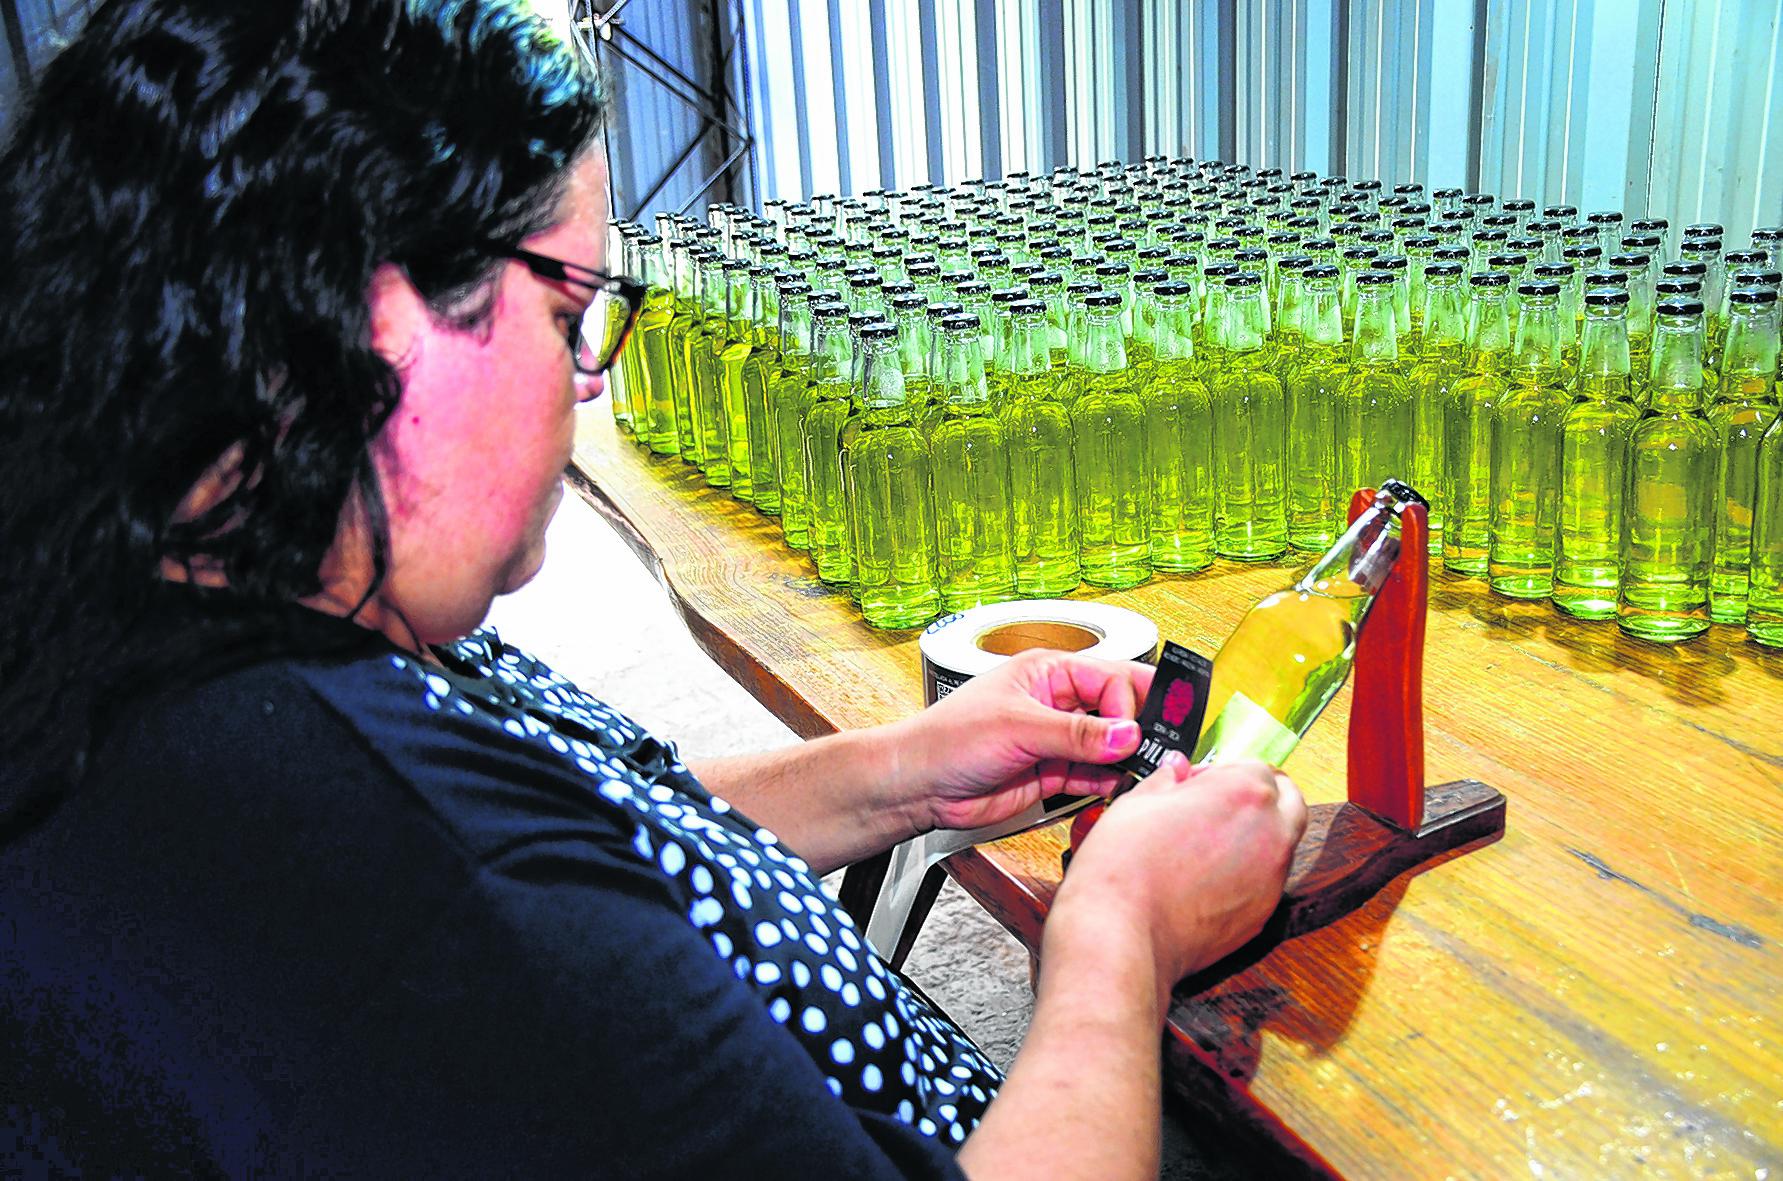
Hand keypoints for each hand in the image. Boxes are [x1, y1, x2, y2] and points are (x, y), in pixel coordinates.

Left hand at [883, 648, 1154, 834]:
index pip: (1110, 678)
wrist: (919, 786)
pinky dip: (1108, 783)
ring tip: (1142, 773)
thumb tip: (1126, 733)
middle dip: (1138, 729)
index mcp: (1048, 672)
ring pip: (1109, 746)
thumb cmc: (948, 739)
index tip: (1136, 733)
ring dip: (1126, 760)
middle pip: (1117, 710)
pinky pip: (1093, 776)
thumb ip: (1076, 734)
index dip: (1129, 706)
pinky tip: (1116, 788)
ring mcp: (1056, 740)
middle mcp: (1057, 702)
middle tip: (1160, 750)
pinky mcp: (1053, 773)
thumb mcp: (1017, 728)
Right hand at [1051, 758, 1307, 991]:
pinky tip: (1207, 880)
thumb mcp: (1136, 803)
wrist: (1123, 935)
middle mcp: (1271, 831)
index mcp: (1243, 790)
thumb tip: (1175, 771)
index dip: (1220, 773)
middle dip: (1259, 797)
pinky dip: (1248, 874)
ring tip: (1207, 846)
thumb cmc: (1124, 867)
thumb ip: (1167, 780)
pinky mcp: (1264, 914)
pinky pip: (1266, 881)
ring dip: (1257, 835)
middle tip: (1217, 807)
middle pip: (1287, 800)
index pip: (1254, 766)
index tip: (1194, 786)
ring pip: (1281, 842)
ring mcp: (1273, 876)